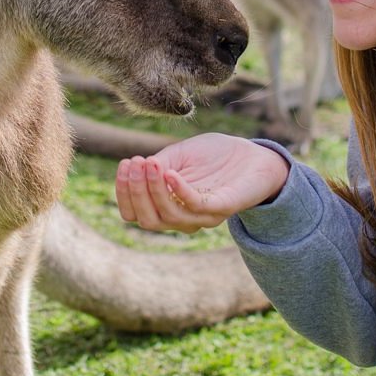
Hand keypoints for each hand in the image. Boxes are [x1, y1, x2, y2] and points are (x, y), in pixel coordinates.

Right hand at [116, 133, 290, 233]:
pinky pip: (196, 206)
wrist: (251, 154)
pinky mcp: (222, 207)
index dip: (124, 193)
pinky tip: (169, 172)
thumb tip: (133, 170)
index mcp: (167, 207)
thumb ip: (155, 166)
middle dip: (135, 193)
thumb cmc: (212, 157)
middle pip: (148, 221)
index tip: (124, 165)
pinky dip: (179, 191)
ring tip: (149, 163)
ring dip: (153, 189)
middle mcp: (182, 218)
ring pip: (169, 216)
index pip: (135, 214)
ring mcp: (203, 217)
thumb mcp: (177, 156)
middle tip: (134, 164)